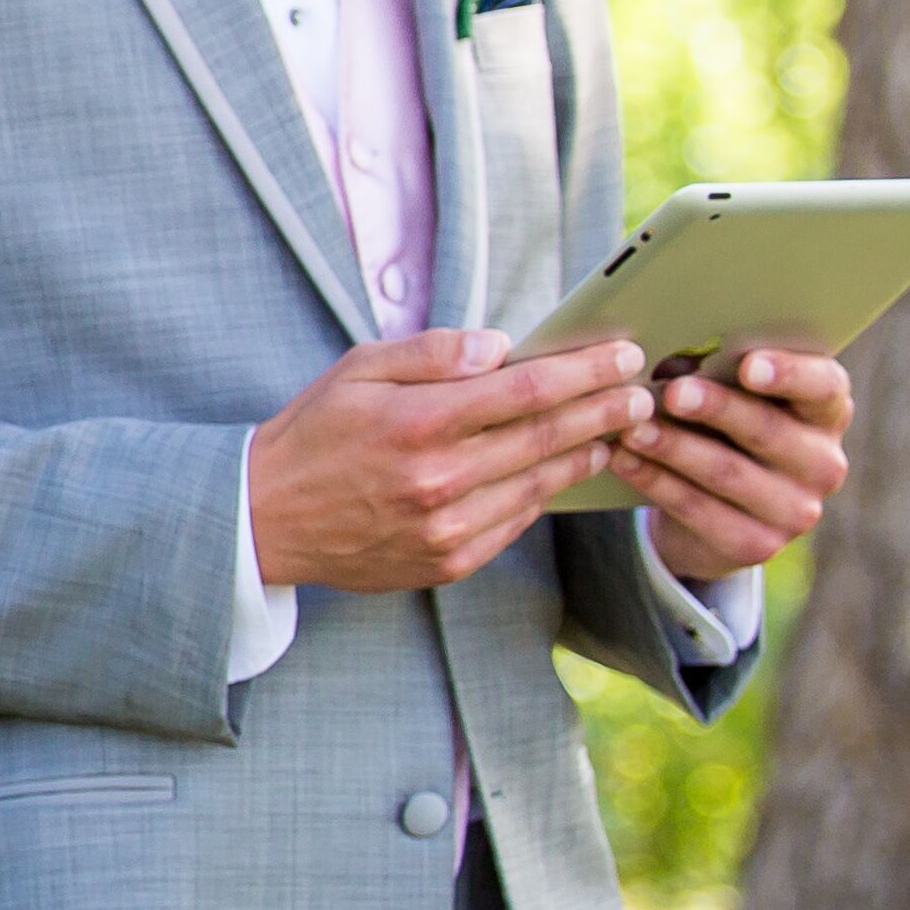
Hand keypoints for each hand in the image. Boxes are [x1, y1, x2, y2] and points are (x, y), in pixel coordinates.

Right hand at [246, 329, 655, 594]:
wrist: (264, 520)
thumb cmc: (313, 434)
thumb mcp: (357, 369)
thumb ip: (432, 353)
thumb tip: (500, 347)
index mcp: (417, 422)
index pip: (526, 391)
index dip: (585, 372)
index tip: (623, 356)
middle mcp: (438, 479)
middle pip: (547, 438)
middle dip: (606, 411)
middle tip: (645, 393)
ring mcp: (447, 528)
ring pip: (540, 484)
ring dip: (587, 454)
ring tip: (618, 430)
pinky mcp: (449, 561)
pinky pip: (516, 522)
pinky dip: (546, 492)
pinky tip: (561, 469)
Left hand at [609, 343, 852, 582]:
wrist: (719, 507)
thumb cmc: (725, 426)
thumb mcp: (733, 396)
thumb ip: (720, 374)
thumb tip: (674, 358)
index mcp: (826, 411)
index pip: (823, 387)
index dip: (790, 374)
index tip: (749, 365)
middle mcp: (823, 463)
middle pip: (768, 430)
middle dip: (716, 408)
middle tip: (673, 391)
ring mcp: (795, 510)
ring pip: (727, 472)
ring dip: (674, 447)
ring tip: (632, 428)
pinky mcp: (757, 544)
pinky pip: (698, 510)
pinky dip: (656, 481)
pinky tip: (624, 460)